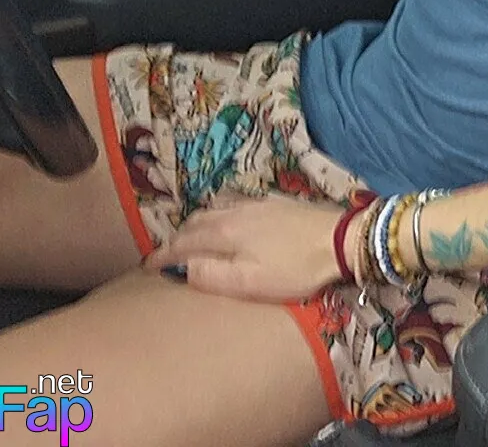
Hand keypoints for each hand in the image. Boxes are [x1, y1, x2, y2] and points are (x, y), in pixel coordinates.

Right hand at [144, 194, 350, 302]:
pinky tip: (227, 221)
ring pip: (213, 211)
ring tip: (191, 239)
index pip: (182, 243)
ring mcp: (255, 205)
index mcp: (224, 233)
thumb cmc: (295, 267)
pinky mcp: (274, 204)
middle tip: (167, 256)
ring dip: (195, 225)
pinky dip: (217, 215)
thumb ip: (211, 276)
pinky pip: (232, 205)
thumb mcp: (250, 282)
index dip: (162, 255)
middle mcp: (234, 213)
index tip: (147, 267)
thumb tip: (181, 269)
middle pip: (194, 223)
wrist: (340, 240)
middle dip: (176, 239)